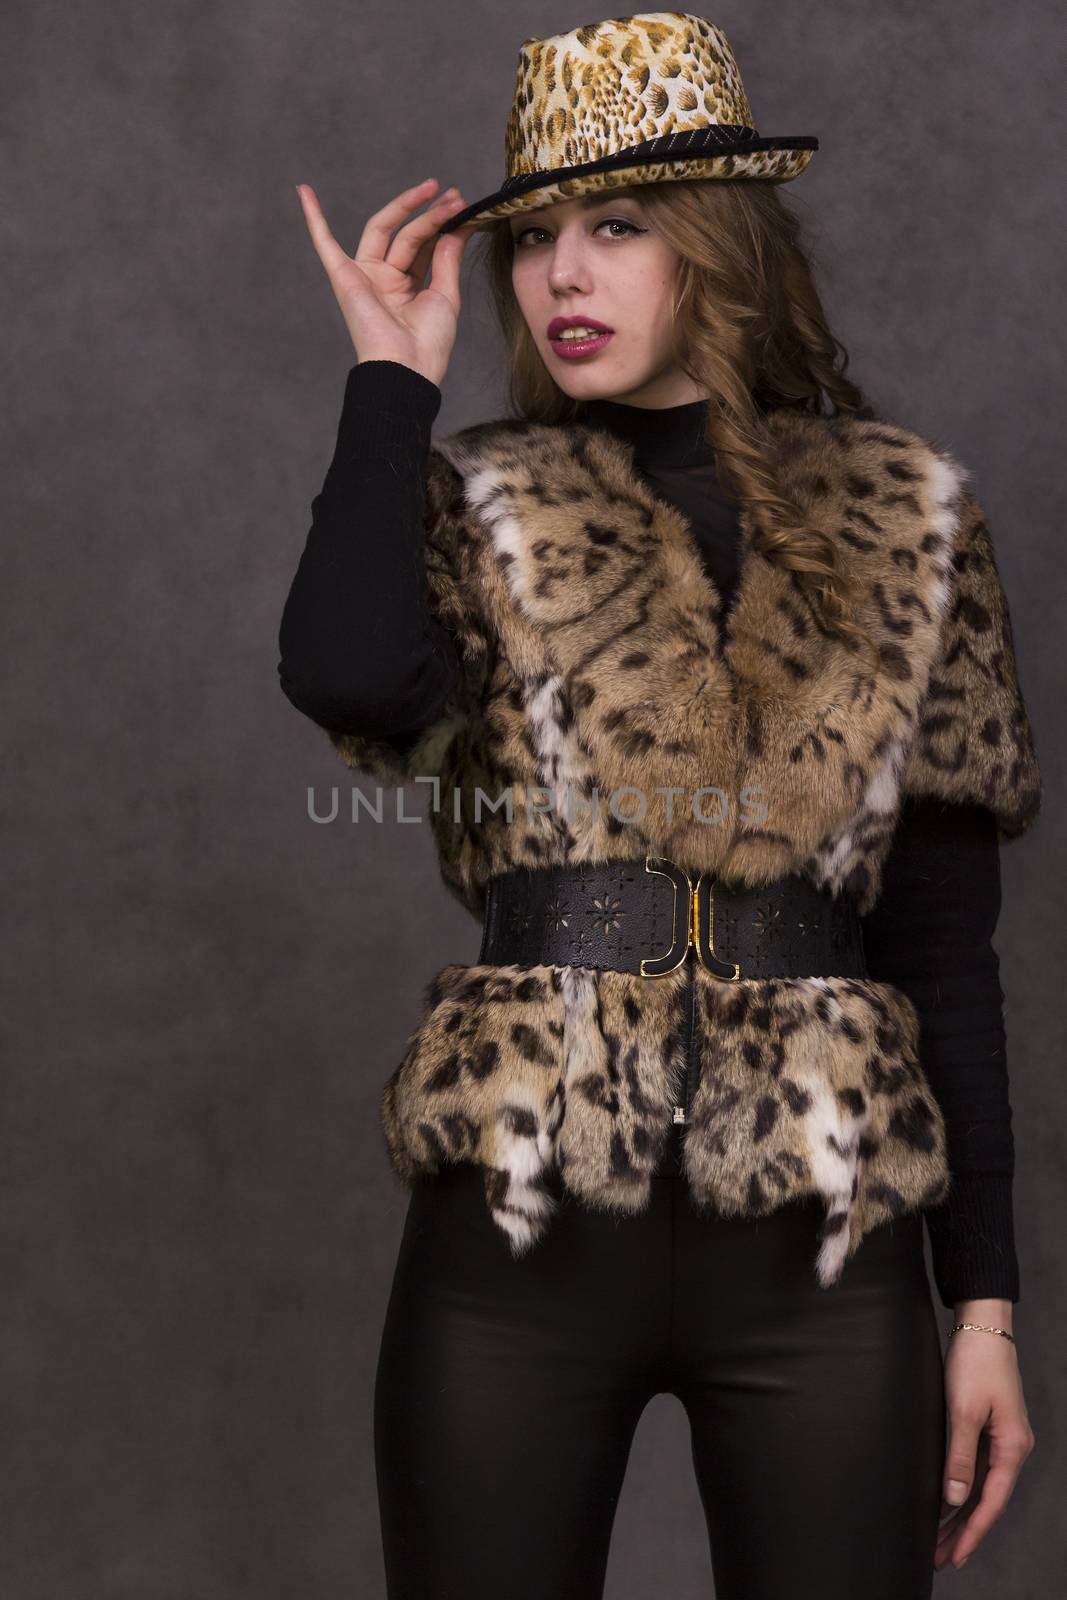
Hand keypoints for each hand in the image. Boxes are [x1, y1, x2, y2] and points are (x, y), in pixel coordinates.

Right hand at [295, 178, 475, 386]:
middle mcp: (384, 279)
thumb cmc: (428, 343)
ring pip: (384, 229)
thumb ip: (447, 257)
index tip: (463, 205)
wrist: (407, 368)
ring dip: (407, 206)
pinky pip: (324, 244)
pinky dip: (313, 218)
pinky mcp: (344, 278)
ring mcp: (363, 276)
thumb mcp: (445, 294)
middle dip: (430, 213)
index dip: (442, 224)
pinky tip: (303, 190)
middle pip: (407, 234)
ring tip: (433, 187)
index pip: (424, 246)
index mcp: (406, 287)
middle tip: (454, 194)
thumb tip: (458, 224)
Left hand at [935, 1308, 1034, 1570]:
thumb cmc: (976, 1363)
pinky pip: (976, 1469)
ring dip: (959, 1514)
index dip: (972, 1533)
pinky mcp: (988, 1428)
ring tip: (936, 1540)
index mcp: (1012, 1448)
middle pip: (986, 1501)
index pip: (991, 1503)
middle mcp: (1011, 1449)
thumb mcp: (963, 1410)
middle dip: (962, 1532)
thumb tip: (955, 1499)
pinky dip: (961, 1490)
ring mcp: (1001, 1439)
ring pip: (980, 1488)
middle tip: (937, 1558)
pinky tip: (944, 1504)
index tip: (953, 1557)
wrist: (983, 1326)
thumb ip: (959, 1457)